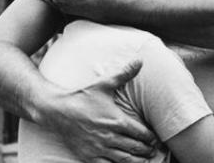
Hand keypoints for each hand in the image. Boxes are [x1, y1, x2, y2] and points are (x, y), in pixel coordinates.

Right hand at [38, 58, 156, 161]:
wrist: (57, 110)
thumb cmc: (82, 96)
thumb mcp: (104, 84)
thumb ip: (124, 73)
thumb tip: (140, 60)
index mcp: (116, 120)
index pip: (141, 133)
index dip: (151, 138)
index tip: (155, 139)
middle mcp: (110, 137)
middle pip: (136, 148)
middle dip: (147, 150)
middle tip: (153, 150)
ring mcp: (99, 149)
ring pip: (125, 160)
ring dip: (137, 161)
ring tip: (144, 160)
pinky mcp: (89, 157)